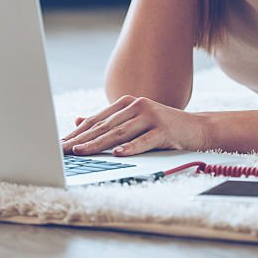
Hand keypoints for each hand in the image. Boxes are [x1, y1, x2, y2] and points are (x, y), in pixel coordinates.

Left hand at [60, 95, 210, 155]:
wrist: (196, 128)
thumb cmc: (162, 128)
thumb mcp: (134, 122)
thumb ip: (109, 121)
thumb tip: (78, 121)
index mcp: (127, 103)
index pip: (97, 119)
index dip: (78, 132)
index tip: (61, 144)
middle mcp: (138, 105)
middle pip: (105, 125)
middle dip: (82, 139)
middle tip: (64, 150)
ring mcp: (152, 116)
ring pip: (120, 133)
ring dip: (99, 143)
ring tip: (82, 152)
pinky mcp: (164, 129)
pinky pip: (144, 140)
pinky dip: (131, 147)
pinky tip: (118, 154)